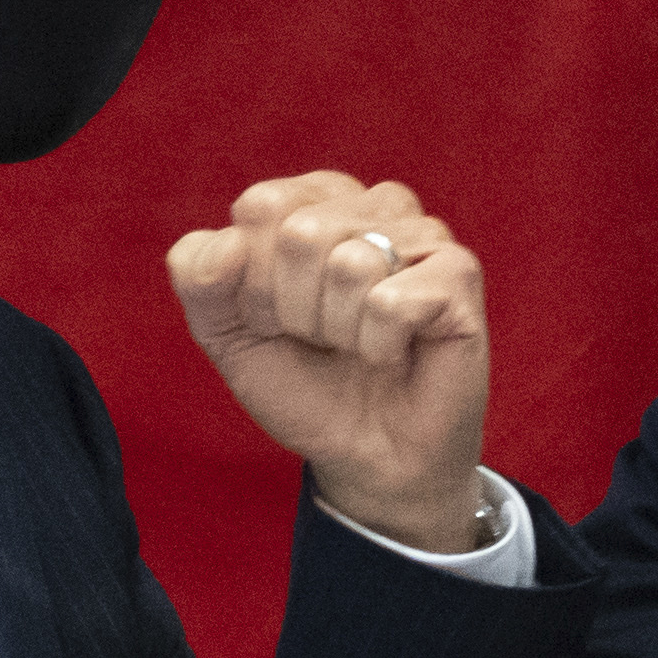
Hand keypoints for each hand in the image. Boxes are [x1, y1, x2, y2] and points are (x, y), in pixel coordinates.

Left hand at [168, 171, 486, 553]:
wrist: (366, 456)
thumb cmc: (306, 384)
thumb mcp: (227, 334)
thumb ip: (199, 279)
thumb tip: (229, 243)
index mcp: (317, 201)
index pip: (261, 206)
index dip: (254, 280)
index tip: (278, 319)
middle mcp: (374, 204)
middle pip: (302, 232)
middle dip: (295, 308)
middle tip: (321, 338)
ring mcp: (424, 235)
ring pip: (349, 264)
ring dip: (339, 330)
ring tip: (358, 346)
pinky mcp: (459, 275)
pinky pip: (391, 302)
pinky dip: (378, 346)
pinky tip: (393, 353)